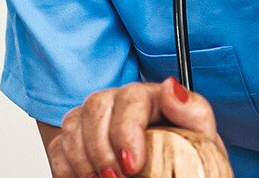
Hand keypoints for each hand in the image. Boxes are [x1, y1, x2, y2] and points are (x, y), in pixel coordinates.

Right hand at [47, 78, 224, 177]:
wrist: (176, 169)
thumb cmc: (188, 153)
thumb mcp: (200, 135)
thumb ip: (192, 111)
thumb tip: (172, 89)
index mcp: (151, 96)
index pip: (130, 99)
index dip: (125, 132)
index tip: (132, 165)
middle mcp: (120, 101)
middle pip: (95, 107)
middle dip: (101, 149)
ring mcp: (95, 118)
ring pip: (73, 126)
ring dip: (84, 161)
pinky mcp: (76, 138)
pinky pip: (58, 147)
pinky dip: (67, 168)